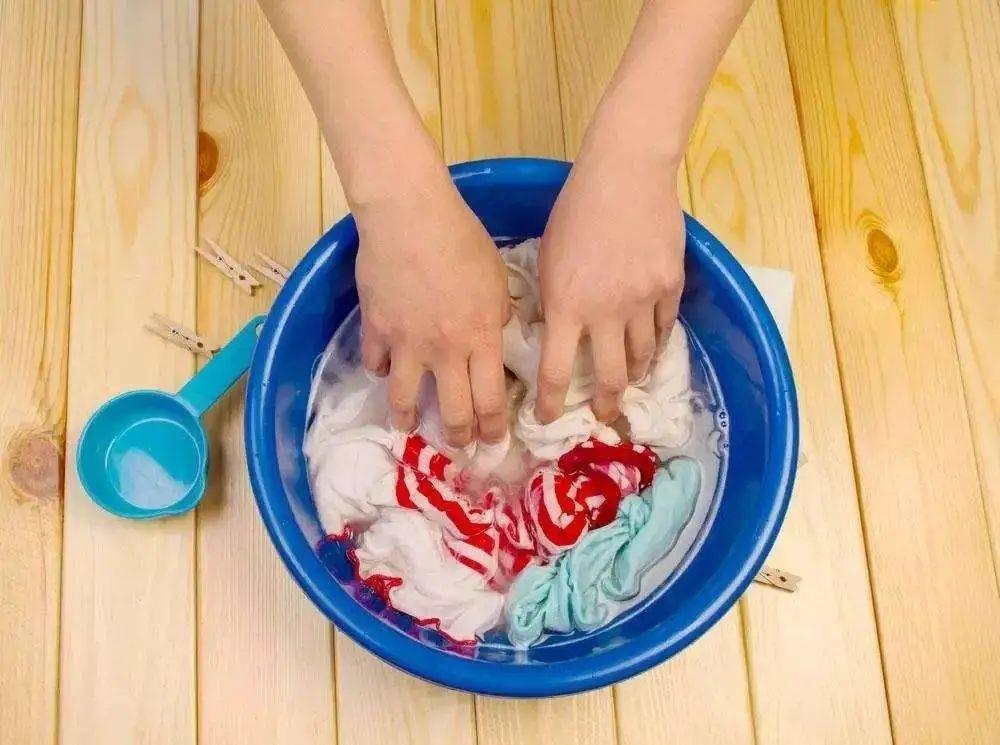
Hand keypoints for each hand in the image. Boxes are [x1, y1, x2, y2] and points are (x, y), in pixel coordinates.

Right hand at [355, 178, 509, 446]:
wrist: (410, 217)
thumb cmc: (462, 240)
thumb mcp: (497, 277)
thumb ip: (499, 313)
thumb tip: (496, 332)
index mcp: (480, 340)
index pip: (492, 401)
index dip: (494, 428)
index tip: (494, 440)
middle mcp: (445, 352)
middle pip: (453, 413)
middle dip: (459, 437)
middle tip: (460, 446)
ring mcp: (406, 344)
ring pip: (405, 400)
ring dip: (408, 419)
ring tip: (408, 427)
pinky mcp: (375, 329)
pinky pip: (375, 363)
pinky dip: (381, 370)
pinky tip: (385, 370)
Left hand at [536, 141, 684, 423]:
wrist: (626, 174)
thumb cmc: (576, 210)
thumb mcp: (550, 259)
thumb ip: (555, 300)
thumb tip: (559, 333)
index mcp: (567, 305)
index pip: (557, 371)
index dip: (552, 403)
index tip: (548, 421)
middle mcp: (607, 312)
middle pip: (611, 377)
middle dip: (607, 405)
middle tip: (605, 416)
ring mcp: (644, 300)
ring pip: (643, 356)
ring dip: (635, 374)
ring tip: (631, 382)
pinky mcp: (671, 285)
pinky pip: (665, 328)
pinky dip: (657, 342)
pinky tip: (651, 347)